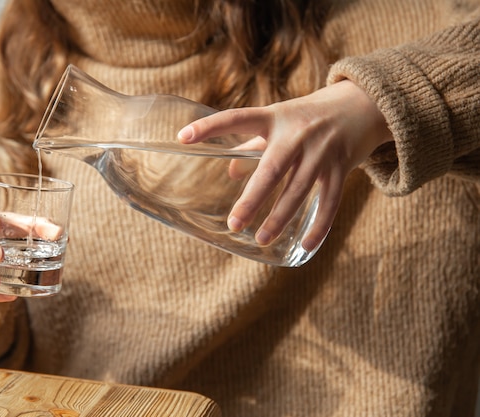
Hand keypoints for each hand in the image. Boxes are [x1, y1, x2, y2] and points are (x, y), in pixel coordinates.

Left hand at [178, 80, 392, 250]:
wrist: (363, 104)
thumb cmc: (309, 116)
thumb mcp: (279, 122)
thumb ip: (253, 144)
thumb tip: (229, 172)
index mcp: (274, 117)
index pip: (236, 118)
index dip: (209, 127)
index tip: (182, 136)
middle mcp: (297, 133)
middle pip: (271, 169)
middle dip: (252, 199)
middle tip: (234, 223)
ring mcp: (321, 151)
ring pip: (298, 190)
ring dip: (279, 218)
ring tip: (260, 239)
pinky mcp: (341, 167)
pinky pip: (330, 202)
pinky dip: (319, 226)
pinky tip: (306, 246)